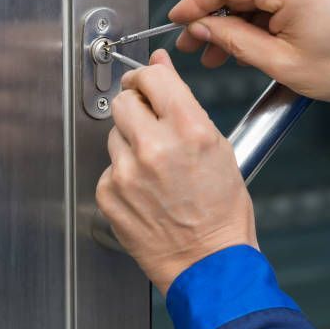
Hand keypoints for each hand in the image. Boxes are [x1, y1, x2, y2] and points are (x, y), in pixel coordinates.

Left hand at [96, 50, 257, 294]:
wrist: (208, 263)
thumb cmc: (221, 210)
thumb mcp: (217, 145)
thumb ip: (183, 100)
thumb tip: (159, 65)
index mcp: (188, 129)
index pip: (151, 76)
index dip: (147, 75)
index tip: (145, 81)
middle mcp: (154, 147)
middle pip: (124, 100)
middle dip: (136, 106)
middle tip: (150, 122)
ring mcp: (127, 172)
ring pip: (114, 132)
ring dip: (130, 140)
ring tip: (154, 164)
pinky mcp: (108, 193)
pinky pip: (108, 165)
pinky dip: (123, 171)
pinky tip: (144, 187)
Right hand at [170, 0, 329, 101]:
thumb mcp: (282, 63)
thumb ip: (233, 40)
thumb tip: (200, 27)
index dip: (194, 1)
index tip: (177, 19)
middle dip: (213, 16)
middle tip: (196, 44)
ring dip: (235, 16)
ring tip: (221, 50)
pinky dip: (256, 9)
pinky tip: (248, 34)